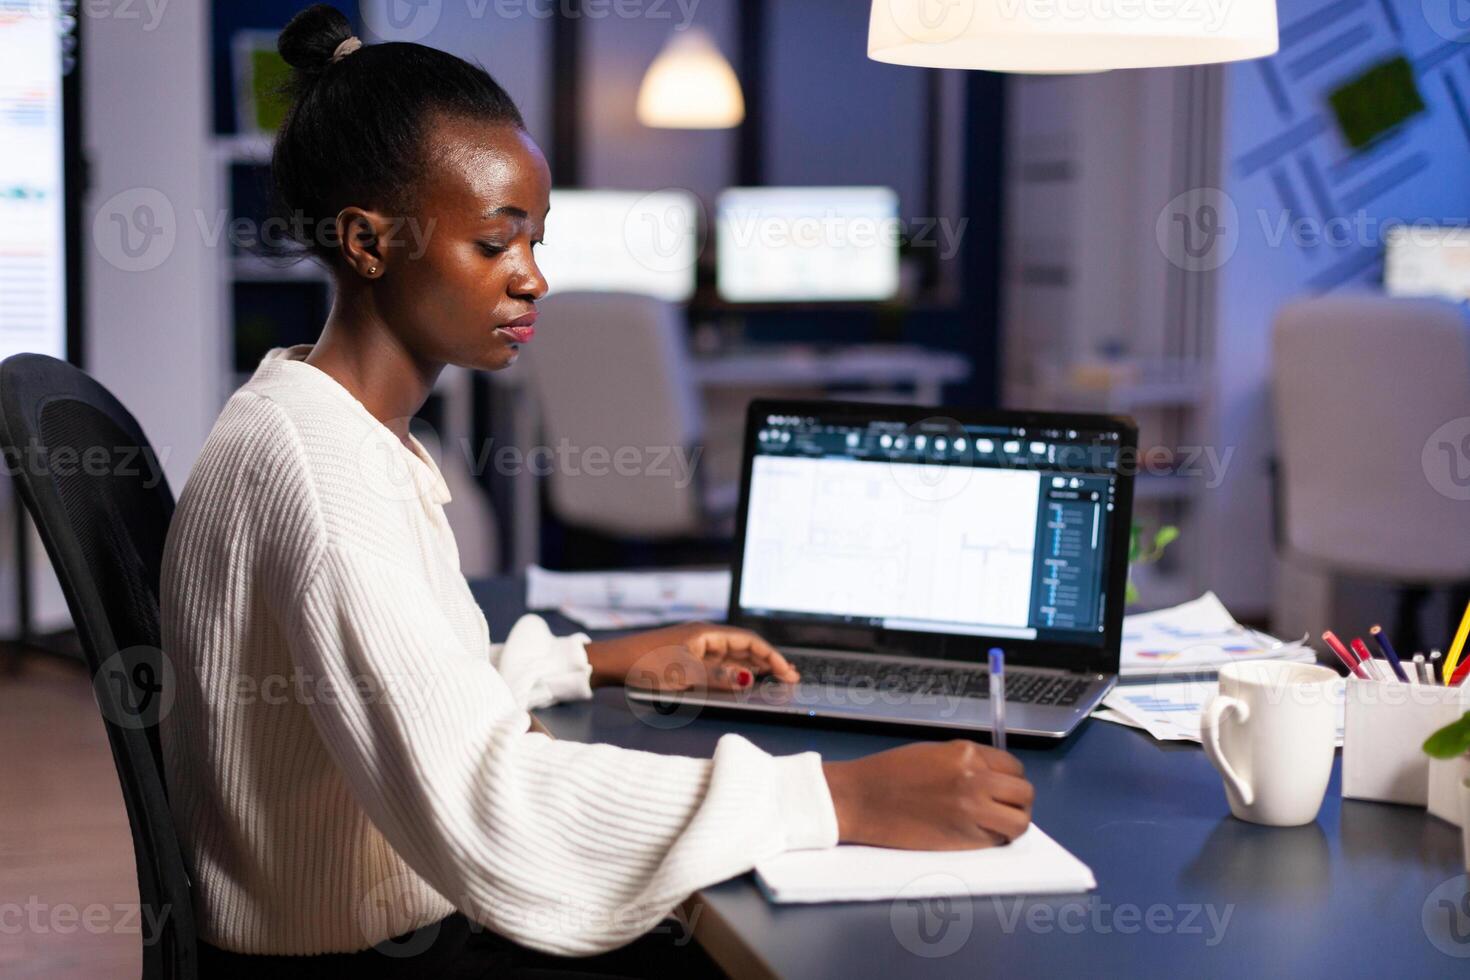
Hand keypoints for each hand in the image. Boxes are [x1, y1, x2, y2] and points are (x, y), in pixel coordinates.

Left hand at [584, 622, 799, 692]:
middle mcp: (703, 635)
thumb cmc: (647, 665)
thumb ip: (718, 676)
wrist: (612, 662)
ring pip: (731, 654)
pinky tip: (740, 679)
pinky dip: (734, 670)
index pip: (749, 641)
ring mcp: (693, 645)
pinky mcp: (684, 657)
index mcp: (706, 633)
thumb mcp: (685, 673)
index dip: (771, 656)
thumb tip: (749, 677)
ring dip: (752, 666)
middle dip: (766, 661)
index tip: (788, 672)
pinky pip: (717, 661)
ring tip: (772, 679)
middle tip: (788, 677)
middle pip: (743, 646)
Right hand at [822, 741, 1032, 848]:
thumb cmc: (889, 773)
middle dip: (1019, 801)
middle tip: (1004, 807)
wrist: (861, 798)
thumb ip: (967, 763)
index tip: (1002, 787)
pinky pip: (997, 840)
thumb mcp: (934, 754)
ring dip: (1014, 823)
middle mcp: (975, 780)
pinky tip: (977, 834)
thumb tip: (992, 777)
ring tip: (997, 824)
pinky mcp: (964, 838)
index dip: (1010, 778)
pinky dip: (995, 839)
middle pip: (1024, 793)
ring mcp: (972, 810)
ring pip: (1020, 821)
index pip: (1013, 766)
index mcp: (966, 753)